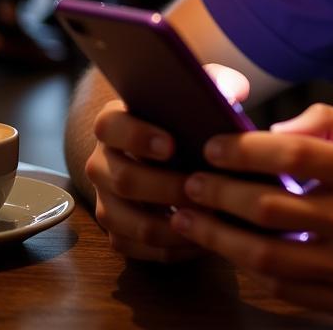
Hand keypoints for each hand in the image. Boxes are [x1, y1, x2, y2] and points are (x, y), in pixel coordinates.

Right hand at [84, 63, 251, 261]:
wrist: (164, 145)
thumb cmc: (185, 114)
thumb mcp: (198, 90)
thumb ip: (217, 85)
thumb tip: (231, 95)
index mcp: (114, 122)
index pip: (110, 126)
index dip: (138, 136)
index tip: (172, 146)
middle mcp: (101, 162)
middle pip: (122, 179)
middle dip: (165, 187)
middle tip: (202, 188)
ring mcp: (105, 200)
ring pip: (127, 220)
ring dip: (169, 224)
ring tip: (207, 219)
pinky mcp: (117, 231)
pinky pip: (137, 248)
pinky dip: (170, 248)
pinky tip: (202, 240)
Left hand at [169, 105, 332, 325]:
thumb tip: (275, 128)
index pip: (293, 151)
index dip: (244, 149)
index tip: (213, 146)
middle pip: (270, 205)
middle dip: (218, 193)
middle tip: (189, 183)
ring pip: (268, 254)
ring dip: (219, 236)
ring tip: (189, 221)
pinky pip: (288, 289)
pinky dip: (254, 270)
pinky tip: (233, 252)